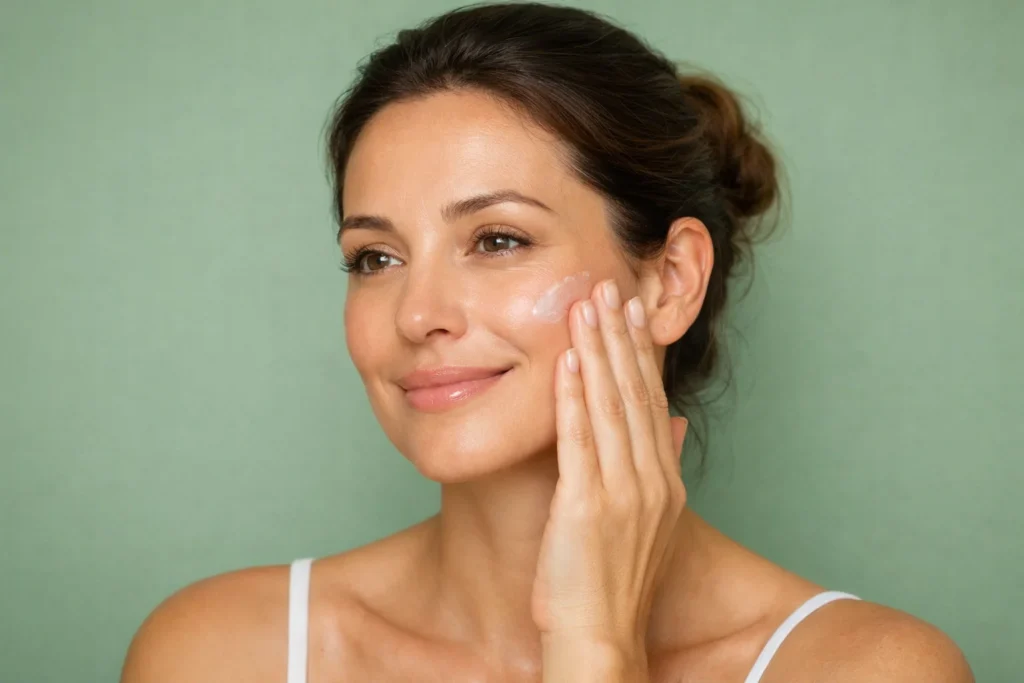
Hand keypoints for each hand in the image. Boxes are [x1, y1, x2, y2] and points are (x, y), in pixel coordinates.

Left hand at [532, 278, 688, 672]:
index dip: (640, 352)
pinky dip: (573, 397)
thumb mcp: (649, 522)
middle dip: (621, 336)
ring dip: (597, 352)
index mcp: (663, 482)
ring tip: (588, 306)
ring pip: (609, 406)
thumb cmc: (613, 583)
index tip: (632, 311)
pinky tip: (567, 361)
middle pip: (634, 393)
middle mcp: (650, 480)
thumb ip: (661, 466)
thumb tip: (672, 421)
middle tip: (611, 287)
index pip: (650, 401)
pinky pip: (579, 440)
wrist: (600, 637)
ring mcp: (622, 492)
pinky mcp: (586, 505)